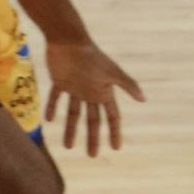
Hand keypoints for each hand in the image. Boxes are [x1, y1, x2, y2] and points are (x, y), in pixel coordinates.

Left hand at [45, 40, 144, 154]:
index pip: (112, 116)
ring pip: (73, 113)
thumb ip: (127, 85)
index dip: (114, 132)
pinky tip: (49, 120)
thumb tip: (144, 99)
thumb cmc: (92, 56)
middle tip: (92, 155)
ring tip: (68, 147)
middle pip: (93, 119)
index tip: (115, 148)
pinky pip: (55, 98)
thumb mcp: (112, 73)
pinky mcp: (60, 81)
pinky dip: (52, 107)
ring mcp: (75, 87)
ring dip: (70, 129)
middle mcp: (90, 92)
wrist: (68, 38)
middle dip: (93, 137)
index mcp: (104, 91)